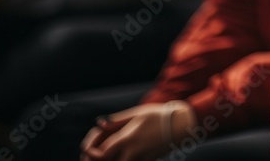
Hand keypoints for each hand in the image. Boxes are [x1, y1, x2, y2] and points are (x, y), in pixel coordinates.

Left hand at [80, 101, 196, 160]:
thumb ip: (117, 120)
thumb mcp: (137, 113)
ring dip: (113, 160)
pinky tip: (124, 154)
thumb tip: (99, 123)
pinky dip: (126, 159)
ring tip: (108, 154)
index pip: (101, 153)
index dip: (91, 153)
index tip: (86, 151)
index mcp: (127, 138)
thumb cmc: (160, 115)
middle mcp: (132, 152)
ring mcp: (141, 158)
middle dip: (99, 160)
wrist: (182, 125)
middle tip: (92, 156)